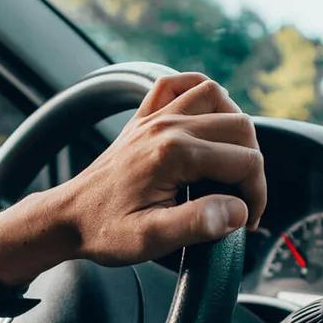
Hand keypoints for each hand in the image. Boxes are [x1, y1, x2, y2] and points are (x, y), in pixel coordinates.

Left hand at [0, 72, 265, 285]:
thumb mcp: (151, 239)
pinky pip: (177, 83)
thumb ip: (197, 224)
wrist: (67, 218)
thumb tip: (236, 210)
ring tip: (233, 161)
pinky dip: (198, 92)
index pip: (245, 162)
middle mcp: (166, 126)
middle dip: (252, 164)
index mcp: (172, 154)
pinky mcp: (144, 117)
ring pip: (216, 96)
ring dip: (234, 126)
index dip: (256, 194)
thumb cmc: (105, 230)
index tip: (246, 220)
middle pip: (239, 127)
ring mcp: (154, 116)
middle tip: (242, 199)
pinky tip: (206, 116)